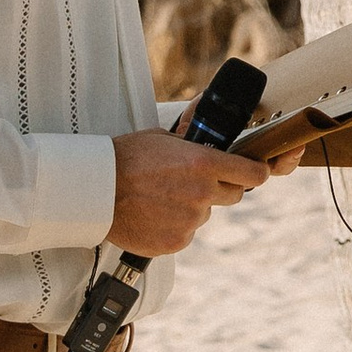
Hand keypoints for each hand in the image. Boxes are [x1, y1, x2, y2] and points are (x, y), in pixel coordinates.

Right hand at [109, 126, 269, 254]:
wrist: (95, 190)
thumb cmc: (125, 159)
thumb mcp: (163, 138)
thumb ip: (193, 137)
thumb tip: (206, 109)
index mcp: (204, 164)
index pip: (254, 174)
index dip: (256, 172)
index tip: (254, 172)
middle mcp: (202, 194)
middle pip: (234, 195)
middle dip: (221, 188)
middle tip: (193, 183)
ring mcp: (190, 221)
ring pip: (205, 214)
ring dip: (192, 208)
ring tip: (162, 197)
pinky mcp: (176, 242)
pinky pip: (185, 233)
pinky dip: (174, 227)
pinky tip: (154, 214)